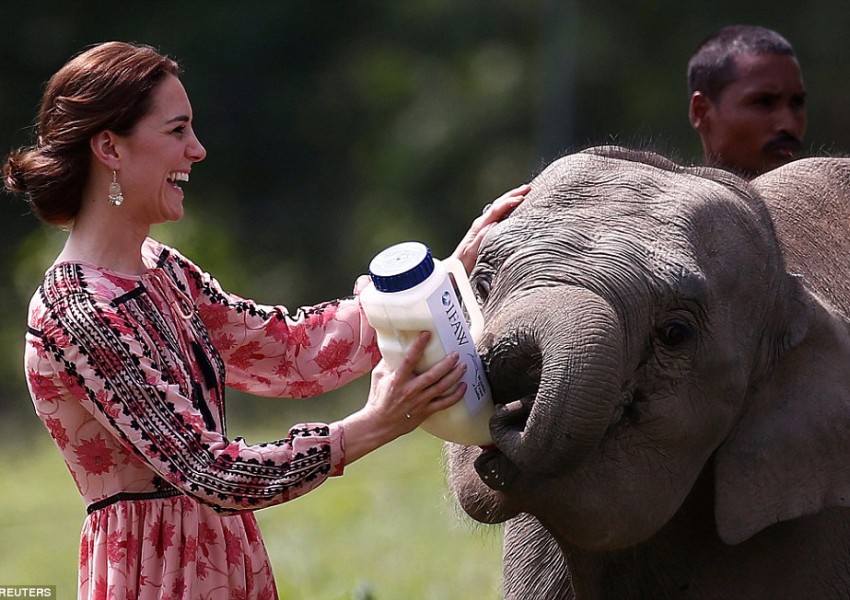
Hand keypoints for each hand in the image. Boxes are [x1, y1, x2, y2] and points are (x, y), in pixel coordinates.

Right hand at [338, 331, 466, 464]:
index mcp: (397, 379)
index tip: (427, 334)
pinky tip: (464, 386)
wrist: (379, 423)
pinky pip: (445, 403)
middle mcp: (410, 390)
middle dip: (446, 363)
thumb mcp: (378, 376)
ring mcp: (419, 401)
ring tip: (463, 366)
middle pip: (432, 375)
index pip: (409, 359)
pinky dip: (456, 395)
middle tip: (455, 354)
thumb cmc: (379, 398)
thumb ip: (388, 362)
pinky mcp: (426, 411)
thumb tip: (395, 346)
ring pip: (441, 387)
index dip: (418, 346)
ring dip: (454, 376)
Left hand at [451, 183, 529, 273]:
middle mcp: (481, 224)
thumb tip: (494, 224)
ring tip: (523, 193)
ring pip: (498, 207)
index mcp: (479, 227)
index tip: (522, 198)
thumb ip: (481, 238)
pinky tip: (513, 208)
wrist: (454, 268)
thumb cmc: (463, 263)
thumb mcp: (471, 252)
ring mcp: (482, 226)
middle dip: (512, 195)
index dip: (509, 203)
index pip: (496, 210)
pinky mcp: (484, 231)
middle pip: (498, 204)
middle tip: (527, 188)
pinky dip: (507, 208)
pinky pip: (498, 215)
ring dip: (510, 199)